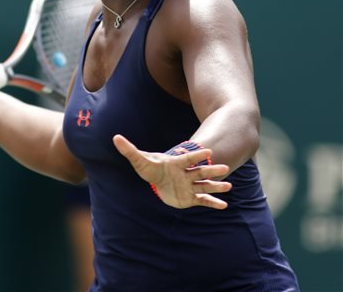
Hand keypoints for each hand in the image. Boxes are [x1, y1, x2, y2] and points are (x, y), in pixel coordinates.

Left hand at [113, 134, 231, 208]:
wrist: (159, 179)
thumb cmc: (151, 167)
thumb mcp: (139, 160)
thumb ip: (129, 149)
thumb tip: (115, 137)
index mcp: (176, 164)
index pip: (187, 159)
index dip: (196, 155)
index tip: (207, 150)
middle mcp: (186, 174)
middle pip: (200, 171)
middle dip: (211, 170)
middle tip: (224, 167)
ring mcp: (190, 185)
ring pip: (205, 185)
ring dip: (216, 186)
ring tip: (228, 187)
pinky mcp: (191, 197)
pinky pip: (203, 200)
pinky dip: (213, 203)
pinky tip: (224, 205)